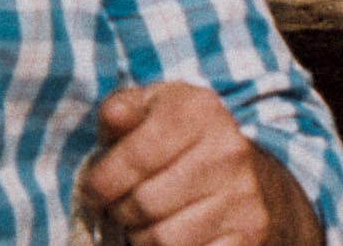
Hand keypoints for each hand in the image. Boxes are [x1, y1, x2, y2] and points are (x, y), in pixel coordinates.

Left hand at [80, 82, 319, 245]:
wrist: (246, 173)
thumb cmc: (178, 139)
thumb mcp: (149, 109)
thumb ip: (122, 110)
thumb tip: (114, 117)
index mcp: (198, 109)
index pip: (135, 155)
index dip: (102, 180)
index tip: (92, 190)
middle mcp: (228, 150)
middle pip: (145, 202)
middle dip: (119, 210)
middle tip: (118, 207)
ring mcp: (244, 196)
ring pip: (165, 238)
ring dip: (140, 237)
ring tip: (140, 222)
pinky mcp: (250, 234)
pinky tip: (168, 236)